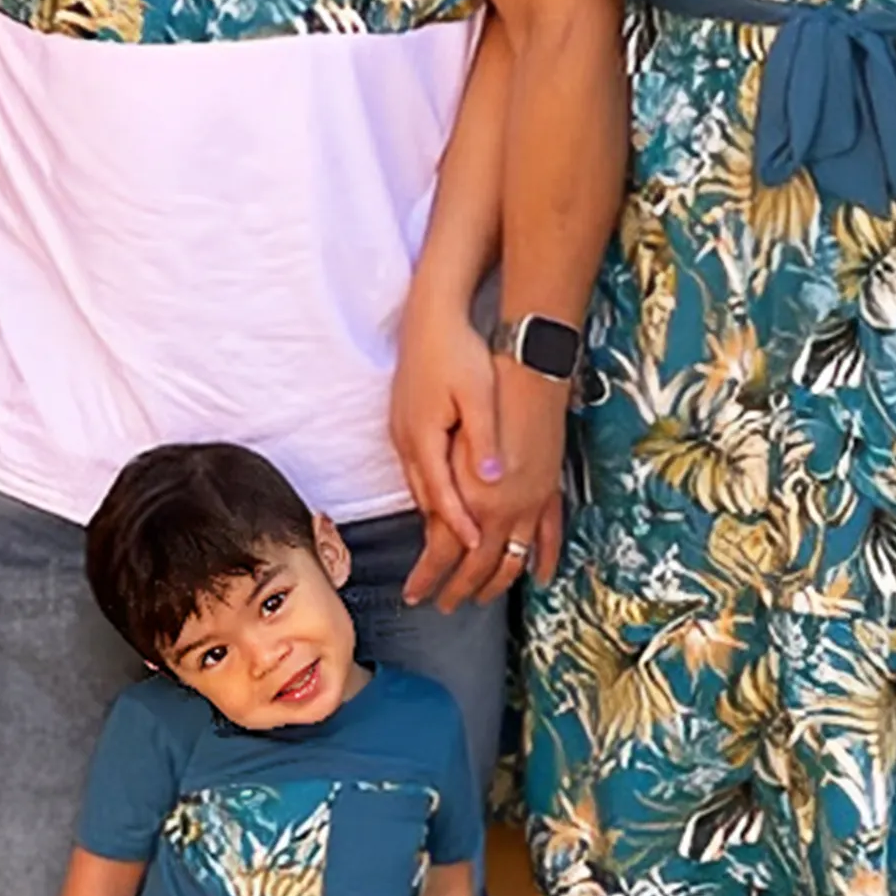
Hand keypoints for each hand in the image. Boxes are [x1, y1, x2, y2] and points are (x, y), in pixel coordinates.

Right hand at [394, 304, 500, 601]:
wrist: (428, 316)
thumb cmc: (458, 350)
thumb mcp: (478, 392)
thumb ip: (484, 436)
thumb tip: (493, 476)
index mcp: (425, 437)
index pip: (444, 494)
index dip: (459, 525)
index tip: (474, 550)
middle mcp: (408, 441)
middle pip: (426, 500)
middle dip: (437, 540)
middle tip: (439, 579)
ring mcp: (403, 433)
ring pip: (419, 488)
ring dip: (434, 518)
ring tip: (441, 554)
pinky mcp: (405, 424)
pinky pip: (418, 471)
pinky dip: (431, 493)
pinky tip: (442, 503)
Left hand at [420, 359, 569, 608]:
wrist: (528, 369)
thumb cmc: (480, 397)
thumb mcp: (447, 440)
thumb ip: (440, 489)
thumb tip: (432, 524)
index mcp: (473, 499)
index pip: (444, 554)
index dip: (426, 578)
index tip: (413, 594)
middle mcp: (504, 510)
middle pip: (479, 566)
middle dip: (459, 590)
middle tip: (443, 606)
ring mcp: (532, 502)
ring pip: (515, 559)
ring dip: (498, 584)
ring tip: (482, 599)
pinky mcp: (549, 488)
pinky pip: (550, 534)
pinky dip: (544, 558)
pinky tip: (538, 577)